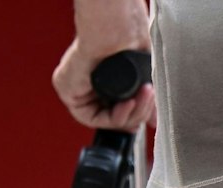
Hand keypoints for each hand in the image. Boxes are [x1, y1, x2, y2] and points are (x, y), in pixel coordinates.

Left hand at [53, 1, 155, 129]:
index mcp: (102, 74)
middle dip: (136, 114)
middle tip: (149, 101)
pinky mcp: (69, 92)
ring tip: (141, 99)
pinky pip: (92, 117)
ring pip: (105, 118)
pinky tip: (127, 105)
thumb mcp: (141, 75)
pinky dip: (115, 116)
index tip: (148, 118)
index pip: (117, 108)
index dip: (134, 116)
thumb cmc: (128, 38)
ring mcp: (76, 88)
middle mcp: (87, 82)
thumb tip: (153, 120)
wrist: (116, 31)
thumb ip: (144, 100)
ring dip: (130, 114)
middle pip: (113, 116)